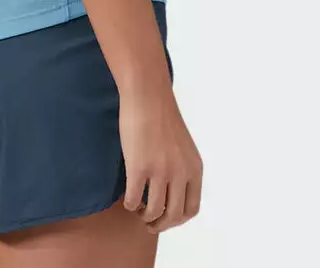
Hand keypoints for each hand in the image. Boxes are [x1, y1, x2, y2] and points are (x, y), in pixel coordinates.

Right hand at [118, 81, 202, 232]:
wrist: (147, 94)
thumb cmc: (161, 114)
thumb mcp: (182, 145)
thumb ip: (181, 167)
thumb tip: (172, 191)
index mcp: (194, 168)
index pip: (191, 208)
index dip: (177, 219)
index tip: (166, 218)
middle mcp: (180, 173)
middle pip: (173, 215)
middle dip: (160, 224)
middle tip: (149, 222)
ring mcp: (160, 171)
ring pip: (153, 211)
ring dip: (144, 216)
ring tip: (137, 210)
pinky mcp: (139, 166)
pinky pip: (133, 199)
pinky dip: (129, 204)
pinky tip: (126, 199)